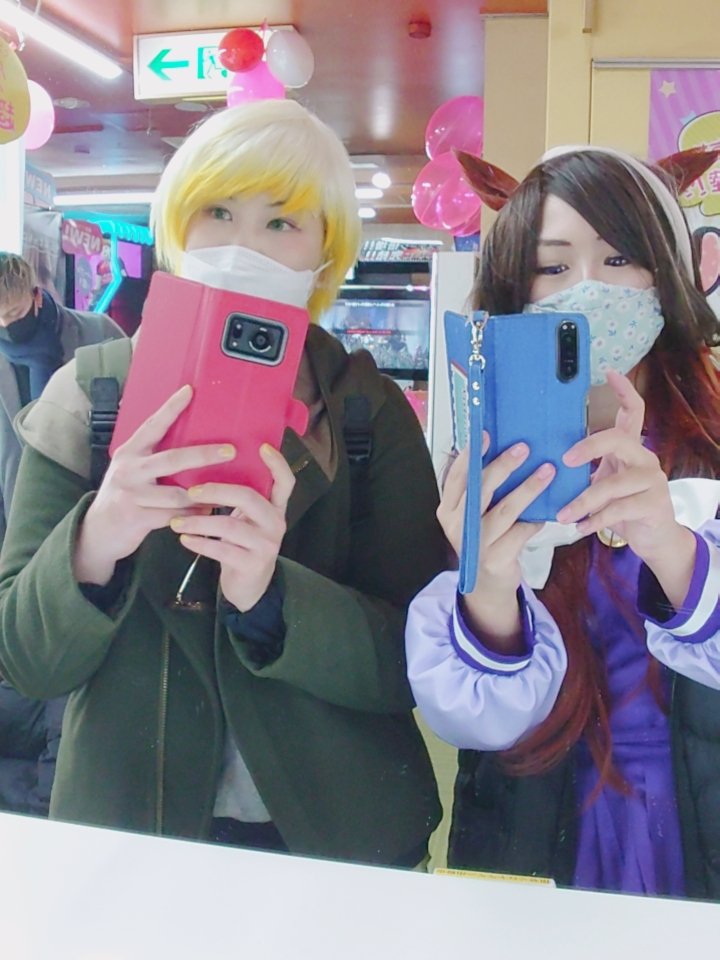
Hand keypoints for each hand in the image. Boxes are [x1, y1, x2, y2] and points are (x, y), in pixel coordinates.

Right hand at [74, 385, 236, 584]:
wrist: (97, 532)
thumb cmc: (124, 498)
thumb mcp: (132, 472)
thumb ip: (153, 459)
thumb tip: (193, 448)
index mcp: (129, 453)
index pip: (152, 426)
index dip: (170, 409)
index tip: (190, 391)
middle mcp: (128, 469)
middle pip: (172, 459)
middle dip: (203, 454)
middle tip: (230, 451)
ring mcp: (131, 494)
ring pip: (177, 494)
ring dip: (201, 496)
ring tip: (220, 495)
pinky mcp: (135, 517)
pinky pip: (173, 515)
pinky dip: (192, 515)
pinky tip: (204, 514)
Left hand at [169, 444, 295, 612]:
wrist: (249, 587)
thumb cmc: (242, 543)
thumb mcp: (247, 518)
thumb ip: (241, 496)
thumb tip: (210, 462)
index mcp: (276, 507)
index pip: (286, 481)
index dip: (277, 464)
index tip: (261, 446)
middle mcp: (277, 523)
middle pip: (248, 497)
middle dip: (216, 491)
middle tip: (190, 491)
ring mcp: (267, 545)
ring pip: (230, 526)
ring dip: (199, 521)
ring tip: (176, 521)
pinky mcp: (253, 564)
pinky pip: (222, 550)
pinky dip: (200, 543)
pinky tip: (184, 538)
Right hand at [438, 437, 554, 649]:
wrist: (486, 585)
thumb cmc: (483, 539)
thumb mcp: (473, 515)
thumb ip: (480, 490)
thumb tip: (504, 450)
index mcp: (448, 510)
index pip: (456, 478)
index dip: (469, 456)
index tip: (485, 434)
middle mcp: (458, 526)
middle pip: (480, 490)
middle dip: (503, 466)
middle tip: (524, 448)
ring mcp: (476, 544)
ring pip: (505, 510)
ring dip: (528, 488)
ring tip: (548, 471)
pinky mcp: (495, 559)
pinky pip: (521, 533)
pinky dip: (535, 521)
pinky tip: (545, 514)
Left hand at [556, 370, 695, 605]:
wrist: (653, 538)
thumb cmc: (621, 507)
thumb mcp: (602, 483)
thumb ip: (585, 469)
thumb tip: (544, 460)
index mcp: (630, 449)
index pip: (634, 412)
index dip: (624, 392)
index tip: (609, 373)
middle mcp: (644, 458)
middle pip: (619, 439)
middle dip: (589, 446)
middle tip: (564, 461)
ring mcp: (652, 481)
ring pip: (614, 484)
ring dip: (583, 501)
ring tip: (563, 515)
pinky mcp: (654, 504)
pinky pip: (619, 510)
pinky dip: (595, 521)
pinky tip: (580, 527)